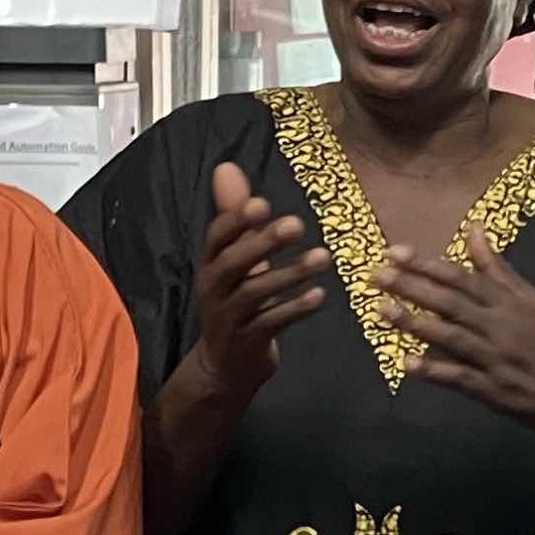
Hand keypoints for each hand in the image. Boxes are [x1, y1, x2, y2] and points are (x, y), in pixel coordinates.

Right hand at [192, 161, 329, 403]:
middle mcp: (213, 289)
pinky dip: (296, 309)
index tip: (263, 203)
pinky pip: (272, 323)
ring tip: (324, 258)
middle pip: (233, 263)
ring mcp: (228, 318)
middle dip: (264, 243)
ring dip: (291, 274)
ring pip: (256, 294)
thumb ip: (235, 216)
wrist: (225, 367)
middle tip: (297, 224)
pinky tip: (320, 296)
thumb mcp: (233, 258)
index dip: (236, 220)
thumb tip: (227, 167)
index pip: (216, 238)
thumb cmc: (235, 301)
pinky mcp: (247, 343)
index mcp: (210, 265)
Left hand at [374, 231, 534, 437]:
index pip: (462, 278)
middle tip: (376, 276)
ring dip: (414, 324)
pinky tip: (407, 363)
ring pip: (450, 337)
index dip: (427, 265)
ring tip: (381, 311)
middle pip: (450, 303)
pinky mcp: (491, 390)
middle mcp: (499, 326)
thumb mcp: (530, 300)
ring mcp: (494, 359)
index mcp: (508, 302)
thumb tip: (475, 229)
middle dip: (411, 287)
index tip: (395, 252)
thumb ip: (497, 267)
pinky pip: (459, 377)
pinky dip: (434, 370)